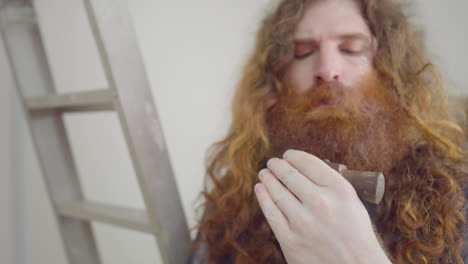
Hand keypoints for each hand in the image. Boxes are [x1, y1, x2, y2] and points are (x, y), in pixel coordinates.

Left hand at [254, 149, 390, 263]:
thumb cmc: (356, 235)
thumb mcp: (353, 203)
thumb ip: (332, 185)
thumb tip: (305, 168)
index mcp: (340, 190)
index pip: (309, 163)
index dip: (293, 156)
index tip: (288, 155)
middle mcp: (320, 203)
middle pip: (289, 175)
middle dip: (277, 165)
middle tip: (273, 162)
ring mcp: (302, 222)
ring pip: (277, 191)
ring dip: (268, 179)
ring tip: (265, 174)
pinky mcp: (290, 240)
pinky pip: (270, 212)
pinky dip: (263, 197)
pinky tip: (260, 189)